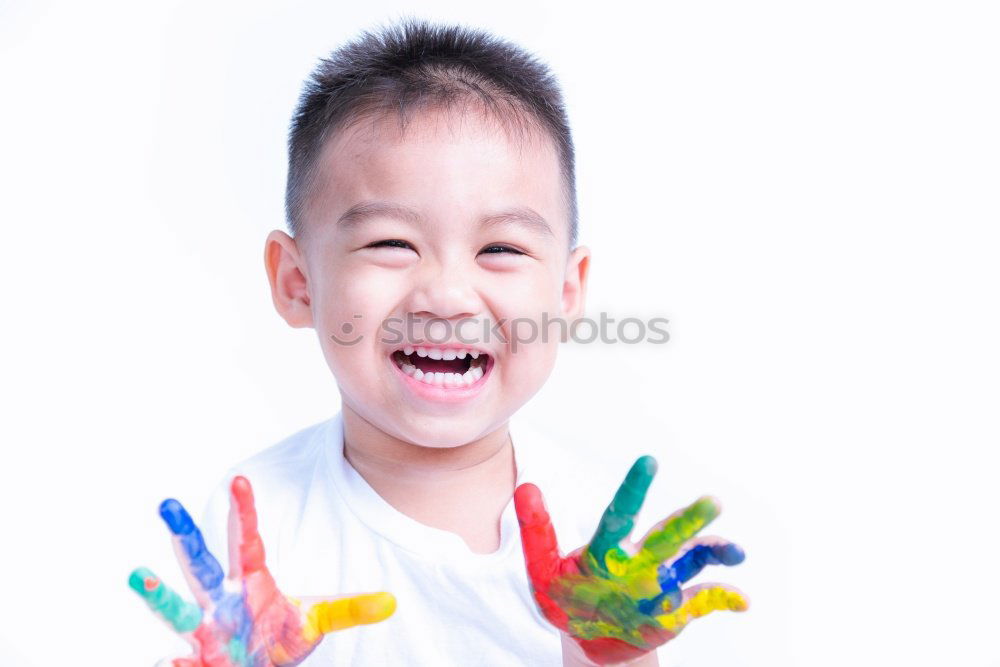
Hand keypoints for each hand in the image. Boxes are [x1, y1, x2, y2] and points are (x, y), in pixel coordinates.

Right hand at [129, 476, 395, 665]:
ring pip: (178, 608)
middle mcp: (221, 600)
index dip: (244, 511)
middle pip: (200, 562)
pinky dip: (175, 664)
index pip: (246, 540)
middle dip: (185, 535)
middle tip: (167, 503)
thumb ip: (349, 610)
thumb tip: (392, 602)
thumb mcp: (316, 622)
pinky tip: (169, 662)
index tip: (241, 478)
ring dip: (159, 593)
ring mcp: (206, 631)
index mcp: (249, 581)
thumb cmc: (278, 638)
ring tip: (141, 575)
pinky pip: (182, 663)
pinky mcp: (199, 662)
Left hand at [514, 456, 747, 665]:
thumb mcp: (543, 569)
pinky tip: (743, 600)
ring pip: (692, 561)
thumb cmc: (566, 597)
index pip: (620, 515)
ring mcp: (661, 582)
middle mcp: (641, 559)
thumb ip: (536, 531)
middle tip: (712, 501)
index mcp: (608, 548)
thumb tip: (525, 486)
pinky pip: (704, 601)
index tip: (648, 461)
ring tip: (736, 551)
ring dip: (715, 551)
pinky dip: (724, 598)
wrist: (589, 637)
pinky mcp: (676, 609)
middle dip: (689, 520)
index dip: (633, 490)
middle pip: (666, 535)